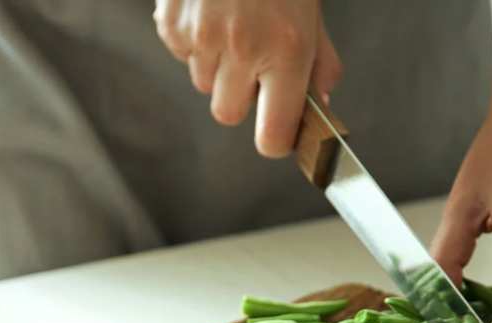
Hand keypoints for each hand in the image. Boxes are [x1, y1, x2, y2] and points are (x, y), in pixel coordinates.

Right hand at [154, 0, 342, 157]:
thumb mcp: (312, 11)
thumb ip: (318, 63)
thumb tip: (317, 106)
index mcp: (287, 48)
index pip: (272, 135)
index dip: (275, 140)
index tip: (278, 134)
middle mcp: (243, 47)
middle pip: (228, 114)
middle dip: (240, 96)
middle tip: (254, 63)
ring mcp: (203, 36)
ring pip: (203, 83)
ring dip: (216, 65)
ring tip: (233, 22)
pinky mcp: (173, 24)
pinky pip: (182, 55)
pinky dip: (193, 40)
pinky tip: (210, 10)